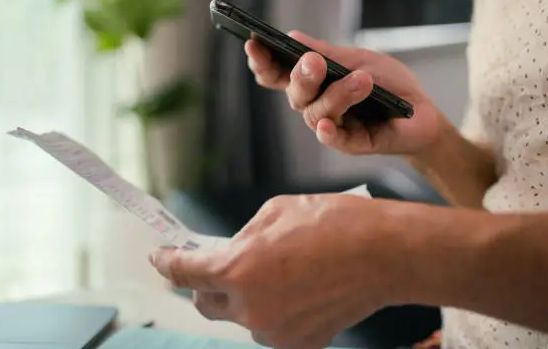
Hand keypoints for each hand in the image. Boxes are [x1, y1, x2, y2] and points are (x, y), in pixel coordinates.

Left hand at [150, 194, 409, 348]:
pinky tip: (296, 288)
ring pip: (240, 316)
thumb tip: (229, 252)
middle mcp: (251, 308)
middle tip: (221, 262)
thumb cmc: (334, 224)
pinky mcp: (300, 344)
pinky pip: (271, 327)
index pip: (184, 273)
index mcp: (239, 270)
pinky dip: (273, 310)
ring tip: (277, 271)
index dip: (167, 263)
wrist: (386, 254)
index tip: (162, 257)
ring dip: (244, 296)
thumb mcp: (275, 212)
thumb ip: (242, 237)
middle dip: (207, 282)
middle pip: (205, 302)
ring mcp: (275, 332)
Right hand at [245, 31, 444, 155]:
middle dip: (302, 77)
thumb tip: (291, 38)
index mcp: (315, 82)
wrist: (423, 113)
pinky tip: (328, 124)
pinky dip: (329, 132)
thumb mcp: (360, 60)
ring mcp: (333, 126)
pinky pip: (333, 139)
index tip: (252, 44)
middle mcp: (317, 104)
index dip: (262, 63)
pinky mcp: (352, 144)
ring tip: (362, 80)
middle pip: (296, 94)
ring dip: (336, 95)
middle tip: (314, 62)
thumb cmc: (390, 85)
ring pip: (317, 113)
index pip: (279, 75)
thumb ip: (328, 53)